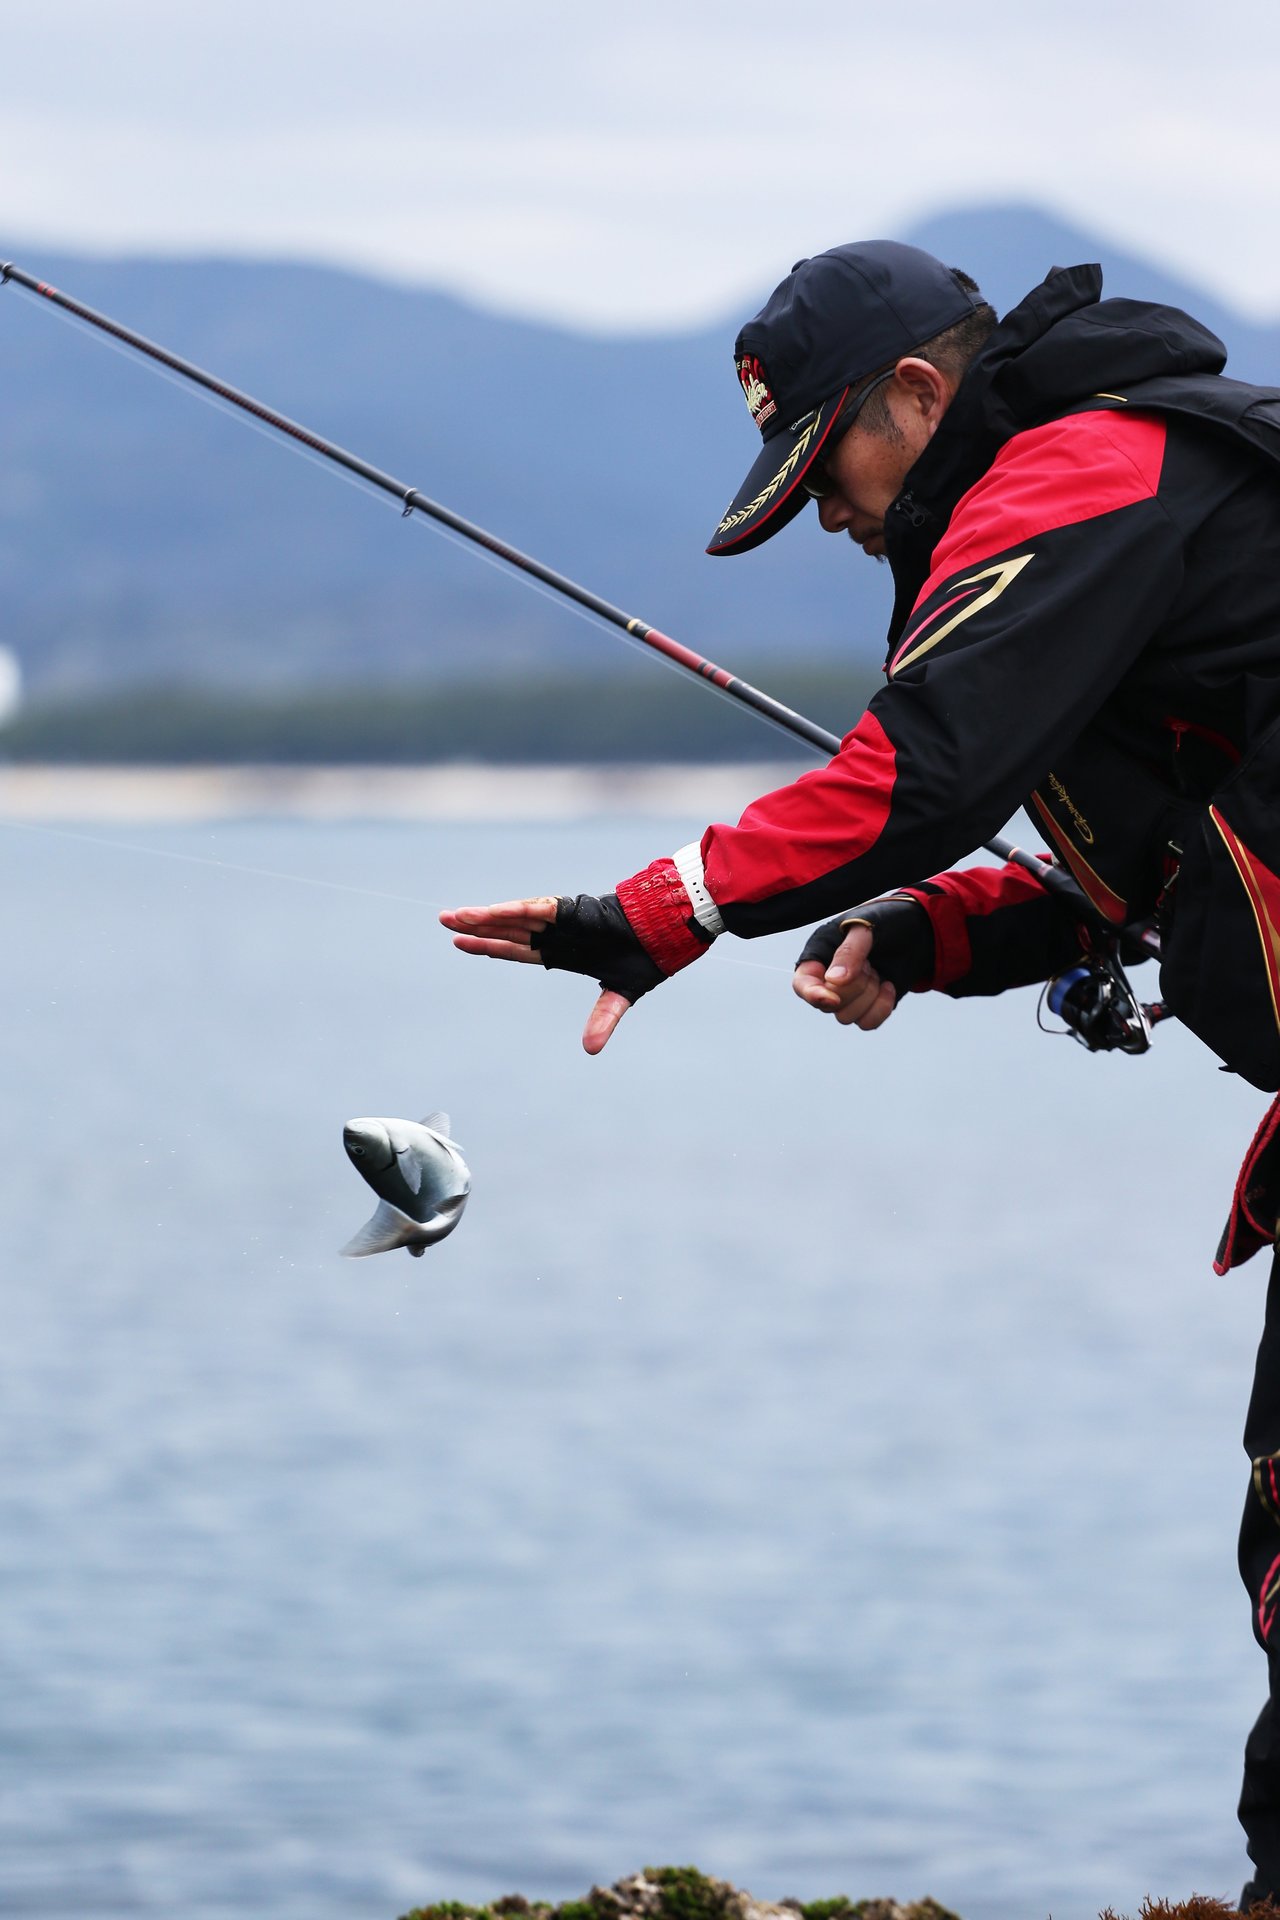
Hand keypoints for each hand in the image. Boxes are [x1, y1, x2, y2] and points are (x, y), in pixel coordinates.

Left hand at [440, 896, 645, 1054]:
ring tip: (455, 916)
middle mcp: (554, 934)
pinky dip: (511, 911)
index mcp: (560, 951)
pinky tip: (487, 912)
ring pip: (513, 918)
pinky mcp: (568, 910)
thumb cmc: (645, 958)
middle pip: (506, 930)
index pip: (515, 949)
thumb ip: (603, 1018)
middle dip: (476, 927)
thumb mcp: (619, 996)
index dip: (489, 946)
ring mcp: (559, 920)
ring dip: (485, 917)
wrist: (665, 935)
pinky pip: (534, 909)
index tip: (461, 943)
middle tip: (445, 922)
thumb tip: (591, 1050)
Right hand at [792, 920, 897, 1028]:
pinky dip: (882, 1007)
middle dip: (855, 987)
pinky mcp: (866, 1007)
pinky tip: (888, 986)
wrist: (915, 930)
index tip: (833, 999)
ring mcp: (847, 996)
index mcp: (818, 956)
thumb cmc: (885, 920)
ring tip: (877, 971)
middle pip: (827, 1006)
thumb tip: (834, 982)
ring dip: (868, 995)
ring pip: (846, 1017)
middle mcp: (828, 980)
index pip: (802, 984)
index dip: (813, 994)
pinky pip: (866, 1023)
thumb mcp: (866, 927)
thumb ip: (849, 951)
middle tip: (869, 963)